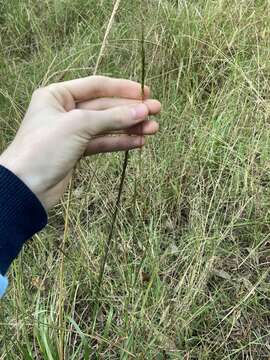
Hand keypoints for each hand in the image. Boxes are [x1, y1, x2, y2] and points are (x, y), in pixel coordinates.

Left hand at [0, 76, 160, 209]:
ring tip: (153, 129)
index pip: (97, 86)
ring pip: (106, 126)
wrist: (27, 187)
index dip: (123, 88)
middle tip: (156, 111)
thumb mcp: (79, 125)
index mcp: (58, 95)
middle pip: (105, 107)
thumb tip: (142, 110)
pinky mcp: (77, 151)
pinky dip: (120, 142)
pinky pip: (102, 142)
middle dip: (130, 110)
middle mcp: (65, 111)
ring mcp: (72, 132)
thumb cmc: (45, 148)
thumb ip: (112, 117)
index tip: (146, 93)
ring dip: (129, 127)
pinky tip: (138, 142)